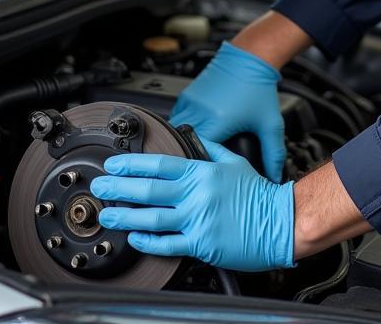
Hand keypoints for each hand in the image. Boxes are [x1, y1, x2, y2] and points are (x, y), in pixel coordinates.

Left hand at [91, 138, 293, 271]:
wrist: (280, 221)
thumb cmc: (259, 193)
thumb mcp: (235, 160)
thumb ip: (210, 148)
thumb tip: (193, 137)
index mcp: (203, 172)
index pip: (160, 164)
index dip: (133, 164)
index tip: (114, 164)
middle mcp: (197, 195)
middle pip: (149, 190)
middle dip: (120, 188)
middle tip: (101, 187)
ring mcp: (198, 220)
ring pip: (152, 219)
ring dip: (125, 217)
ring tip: (107, 215)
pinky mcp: (201, 244)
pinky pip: (168, 244)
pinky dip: (148, 242)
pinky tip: (135, 238)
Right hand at [169, 42, 285, 181]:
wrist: (250, 58)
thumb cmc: (258, 87)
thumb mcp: (270, 123)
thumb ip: (274, 153)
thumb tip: (275, 177)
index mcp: (218, 122)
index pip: (198, 153)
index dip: (201, 166)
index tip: (205, 174)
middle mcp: (200, 112)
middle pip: (183, 143)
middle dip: (188, 155)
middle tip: (196, 165)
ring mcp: (190, 102)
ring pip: (175, 130)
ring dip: (183, 140)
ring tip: (193, 150)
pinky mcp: (186, 95)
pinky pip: (176, 117)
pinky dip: (182, 126)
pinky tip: (193, 131)